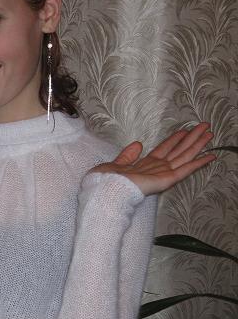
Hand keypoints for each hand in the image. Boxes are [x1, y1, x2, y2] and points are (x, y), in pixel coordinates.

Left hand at [91, 123, 215, 194]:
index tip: (184, 130)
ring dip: (198, 144)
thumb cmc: (108, 181)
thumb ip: (127, 155)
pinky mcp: (167, 179)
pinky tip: (210, 156)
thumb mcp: (115, 164)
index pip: (164, 149)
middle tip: (204, 127)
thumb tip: (138, 144)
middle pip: (179, 150)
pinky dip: (199, 163)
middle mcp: (157, 168)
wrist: (108, 190)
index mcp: (145, 165)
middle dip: (191, 138)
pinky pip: (186, 169)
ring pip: (185, 156)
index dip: (175, 139)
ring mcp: (164, 174)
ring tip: (210, 134)